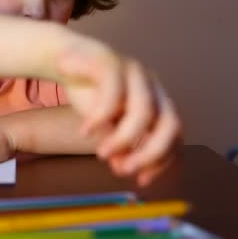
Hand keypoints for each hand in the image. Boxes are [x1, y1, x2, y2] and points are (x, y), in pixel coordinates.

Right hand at [54, 40, 182, 186]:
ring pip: (143, 111)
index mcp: (157, 101)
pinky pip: (112, 94)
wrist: (64, 57)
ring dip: (124, 139)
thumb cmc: (88, 89)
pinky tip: (86, 131)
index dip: (162, 161)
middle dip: (150, 153)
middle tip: (125, 171)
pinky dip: (100, 117)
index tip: (141, 180)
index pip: (174, 135)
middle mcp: (152, 86)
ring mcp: (133, 71)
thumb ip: (116, 143)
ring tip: (101, 153)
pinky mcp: (111, 61)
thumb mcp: (105, 123)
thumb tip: (122, 168)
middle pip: (169, 124)